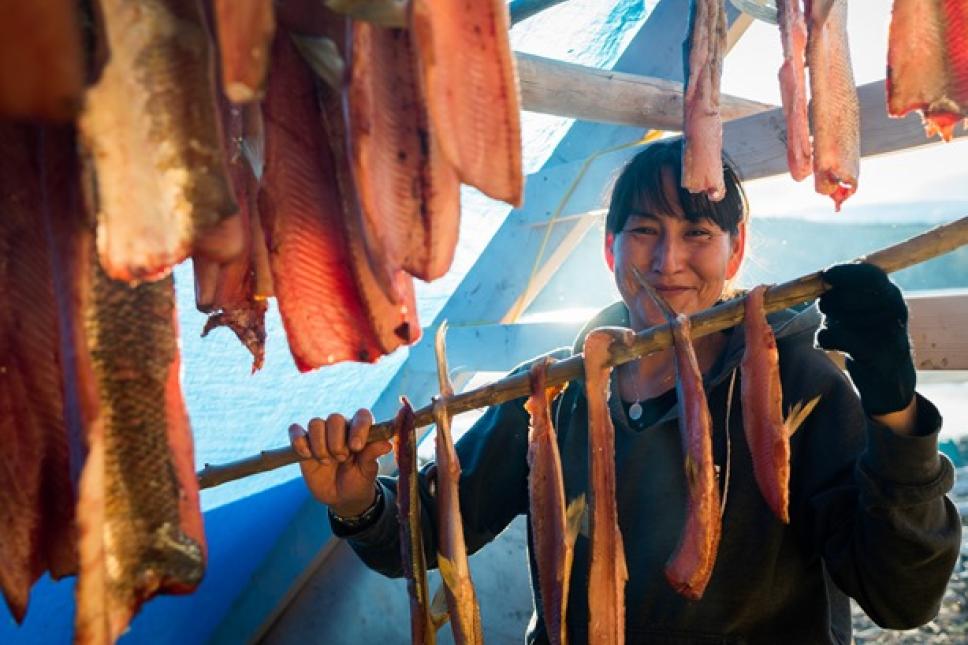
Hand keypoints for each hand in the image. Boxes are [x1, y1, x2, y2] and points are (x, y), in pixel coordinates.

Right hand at [288, 409, 392, 516]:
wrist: (341, 497)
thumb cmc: (359, 481)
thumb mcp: (368, 471)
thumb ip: (373, 456)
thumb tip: (387, 444)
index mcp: (360, 431)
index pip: (361, 415)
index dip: (359, 428)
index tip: (356, 447)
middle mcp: (341, 429)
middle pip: (335, 418)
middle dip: (336, 441)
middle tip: (341, 458)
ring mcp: (321, 435)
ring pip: (315, 423)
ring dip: (319, 444)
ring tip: (326, 461)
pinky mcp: (304, 443)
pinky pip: (295, 430)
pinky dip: (298, 440)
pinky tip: (306, 455)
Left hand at [815, 263, 915, 415]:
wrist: (889, 378)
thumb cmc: (867, 336)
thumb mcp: (860, 309)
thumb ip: (844, 292)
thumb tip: (823, 277)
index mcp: (892, 296)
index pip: (871, 275)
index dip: (845, 272)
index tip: (826, 275)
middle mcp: (895, 312)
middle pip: (846, 297)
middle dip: (828, 303)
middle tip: (825, 310)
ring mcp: (889, 335)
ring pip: (838, 319)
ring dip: (828, 323)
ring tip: (838, 329)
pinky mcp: (878, 358)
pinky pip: (836, 339)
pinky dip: (824, 339)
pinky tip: (829, 343)